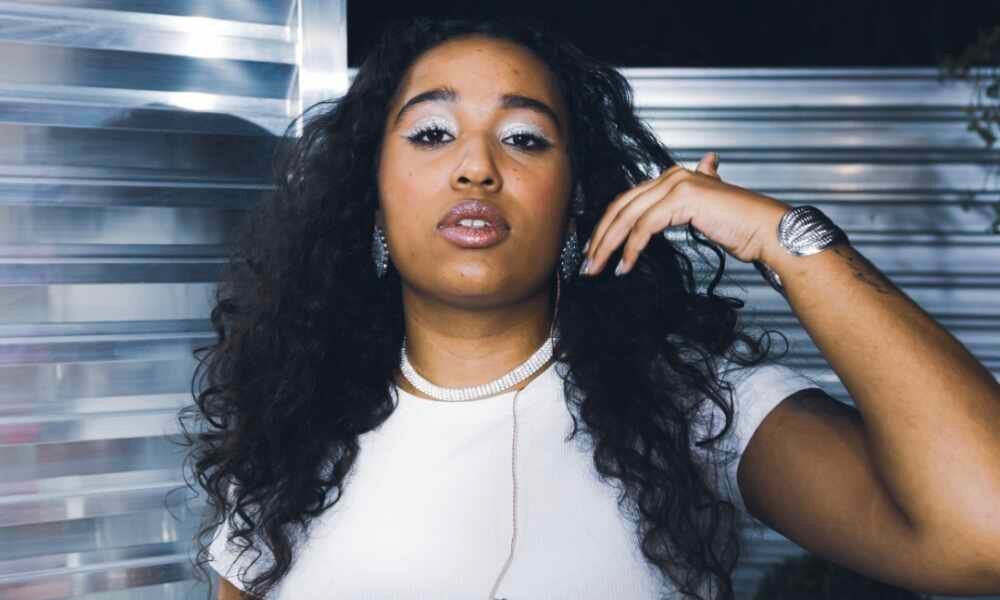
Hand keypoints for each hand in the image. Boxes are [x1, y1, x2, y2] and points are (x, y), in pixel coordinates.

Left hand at [579, 152, 791, 275]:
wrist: (767, 232)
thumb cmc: (740, 227)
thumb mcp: (706, 211)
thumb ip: (690, 199)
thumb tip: (705, 165)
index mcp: (672, 178)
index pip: (627, 201)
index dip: (607, 226)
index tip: (595, 250)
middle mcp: (672, 176)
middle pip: (621, 207)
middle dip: (600, 237)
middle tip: (587, 264)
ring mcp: (677, 184)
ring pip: (628, 217)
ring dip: (609, 246)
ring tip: (598, 269)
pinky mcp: (682, 200)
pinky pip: (644, 227)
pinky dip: (631, 249)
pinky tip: (625, 266)